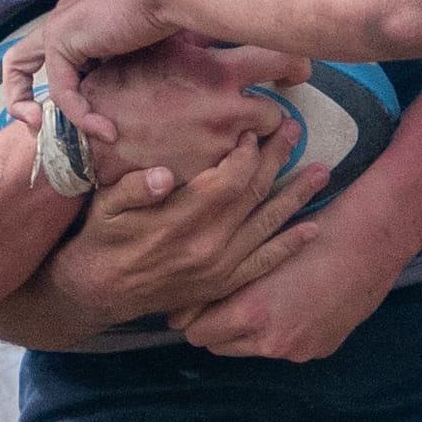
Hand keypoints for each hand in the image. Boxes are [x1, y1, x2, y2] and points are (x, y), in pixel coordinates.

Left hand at [0, 0, 189, 142]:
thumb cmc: (165, 15)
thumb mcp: (134, 50)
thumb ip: (114, 68)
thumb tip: (115, 100)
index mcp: (75, 20)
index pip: (42, 56)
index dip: (42, 88)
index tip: (66, 111)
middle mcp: (60, 21)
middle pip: (18, 62)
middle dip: (21, 100)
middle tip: (44, 128)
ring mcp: (57, 27)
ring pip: (28, 76)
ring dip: (49, 113)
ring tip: (84, 136)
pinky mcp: (61, 38)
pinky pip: (61, 90)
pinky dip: (81, 116)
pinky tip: (106, 130)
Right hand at [46, 124, 328, 325]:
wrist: (99, 291)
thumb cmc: (102, 238)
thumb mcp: (106, 206)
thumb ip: (134, 188)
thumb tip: (162, 174)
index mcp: (180, 220)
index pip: (229, 179)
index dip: (246, 153)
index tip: (252, 133)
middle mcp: (207, 245)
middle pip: (254, 195)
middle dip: (277, 159)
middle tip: (296, 130)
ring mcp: (218, 267)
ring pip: (266, 225)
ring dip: (296, 197)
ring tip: (323, 171)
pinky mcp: (221, 283)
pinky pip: (263, 263)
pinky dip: (289, 246)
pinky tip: (312, 229)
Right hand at [81, 37, 306, 185]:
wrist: (82, 145)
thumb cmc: (116, 92)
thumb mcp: (159, 55)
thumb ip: (199, 41)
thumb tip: (225, 14)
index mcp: (217, 76)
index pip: (280, 61)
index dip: (294, 65)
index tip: (298, 70)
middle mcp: (227, 114)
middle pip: (278, 115)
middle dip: (274, 118)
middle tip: (275, 119)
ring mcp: (219, 152)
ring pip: (266, 154)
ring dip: (265, 150)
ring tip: (259, 150)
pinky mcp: (207, 184)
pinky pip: (244, 186)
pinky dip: (243, 180)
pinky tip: (238, 177)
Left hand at [174, 202, 402, 360]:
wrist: (371, 240)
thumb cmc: (311, 229)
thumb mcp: (256, 248)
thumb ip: (222, 278)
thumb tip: (191, 292)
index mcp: (251, 313)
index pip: (196, 334)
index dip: (192, 316)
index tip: (192, 301)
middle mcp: (272, 340)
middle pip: (220, 346)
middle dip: (217, 325)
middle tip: (221, 299)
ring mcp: (298, 349)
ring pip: (252, 348)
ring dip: (249, 330)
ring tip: (260, 297)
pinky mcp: (319, 349)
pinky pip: (286, 346)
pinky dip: (283, 330)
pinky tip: (293, 302)